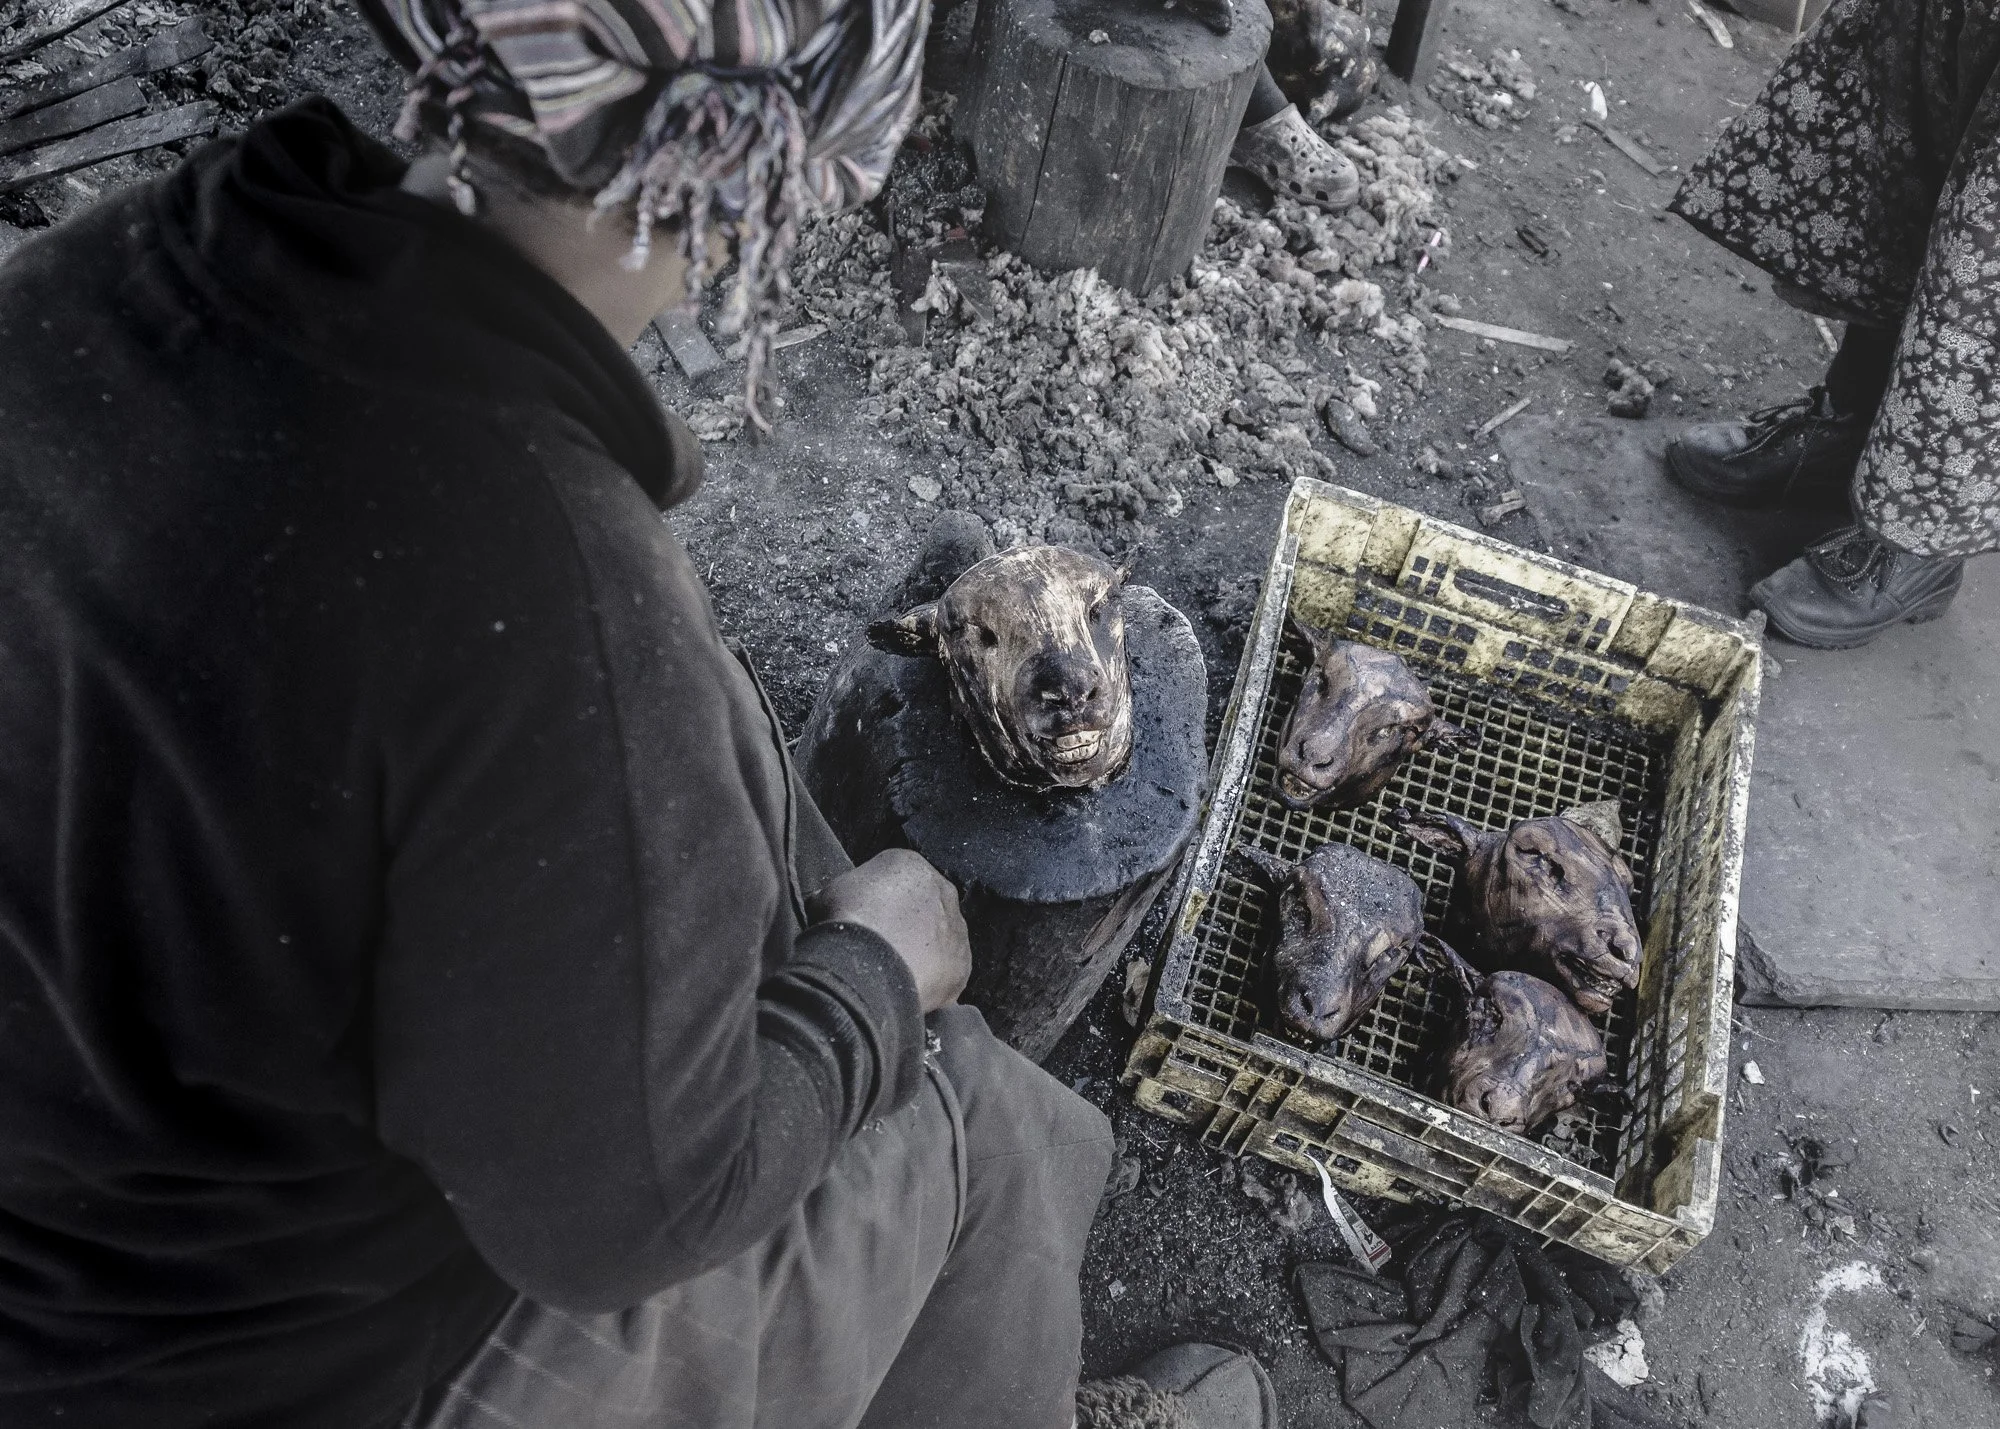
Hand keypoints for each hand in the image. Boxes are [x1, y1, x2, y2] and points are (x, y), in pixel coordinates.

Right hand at [807, 848, 970, 1012]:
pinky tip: (909, 988)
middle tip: (884, 944)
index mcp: (910, 864)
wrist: (868, 968)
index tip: (866, 917)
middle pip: (925, 905)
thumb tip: (831, 906)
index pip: (897, 876)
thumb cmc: (846, 924)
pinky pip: (947, 971)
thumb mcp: (827, 896)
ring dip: (923, 951)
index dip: (879, 898)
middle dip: (908, 922)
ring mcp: (957, 930)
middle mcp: (943, 891)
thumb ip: (842, 895)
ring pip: (940, 938)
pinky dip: (932, 979)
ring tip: (895, 971)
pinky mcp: (963, 965)